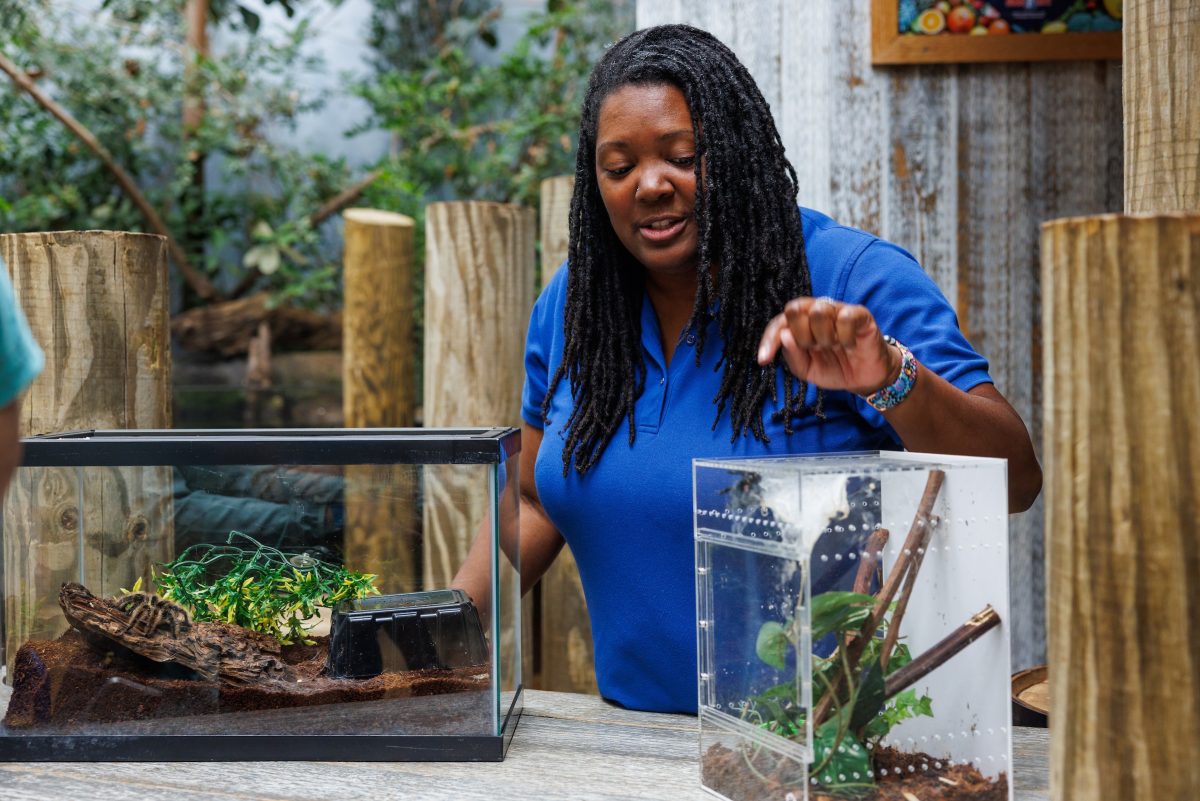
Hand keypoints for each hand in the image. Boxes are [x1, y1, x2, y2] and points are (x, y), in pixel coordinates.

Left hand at [757, 297, 899, 395]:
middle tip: (815, 350)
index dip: (769, 339)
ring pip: (819, 311)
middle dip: (801, 337)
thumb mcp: (806, 370)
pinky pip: (845, 317)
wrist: (863, 380)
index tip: (764, 360)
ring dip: (824, 337)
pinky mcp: (860, 314)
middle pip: (794, 309)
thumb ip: (792, 356)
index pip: (779, 322)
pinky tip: (850, 345)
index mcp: (800, 323)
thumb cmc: (834, 369)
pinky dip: (845, 336)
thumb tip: (784, 336)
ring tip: (834, 347)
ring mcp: (838, 310)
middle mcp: (817, 312)